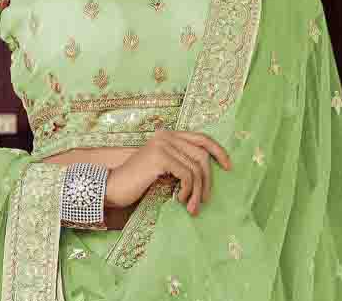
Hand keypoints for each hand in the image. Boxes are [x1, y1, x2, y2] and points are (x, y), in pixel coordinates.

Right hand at [105, 130, 231, 216]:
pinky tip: (180, 200)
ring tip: (192, 207)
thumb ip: (181, 163)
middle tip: (204, 201)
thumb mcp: (163, 169)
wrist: (113, 188)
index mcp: (168, 135)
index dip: (218, 150)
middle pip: (202, 155)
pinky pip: (187, 174)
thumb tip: (209, 175)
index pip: (201, 138)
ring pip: (196, 167)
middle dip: (207, 180)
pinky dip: (188, 190)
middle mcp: (166, 135)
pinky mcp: (160, 156)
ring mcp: (163, 144)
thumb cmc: (138, 182)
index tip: (229, 167)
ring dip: (197, 191)